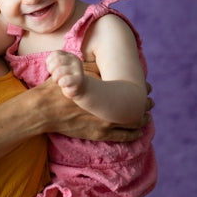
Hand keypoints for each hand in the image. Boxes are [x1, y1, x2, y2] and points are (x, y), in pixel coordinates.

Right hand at [34, 76, 153, 141]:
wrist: (46, 109)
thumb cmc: (60, 89)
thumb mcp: (77, 70)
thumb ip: (93, 67)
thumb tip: (103, 60)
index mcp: (107, 90)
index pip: (133, 89)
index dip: (143, 88)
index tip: (147, 87)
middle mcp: (111, 107)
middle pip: (137, 107)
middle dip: (145, 105)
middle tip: (150, 102)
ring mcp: (106, 122)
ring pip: (134, 123)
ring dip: (142, 120)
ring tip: (147, 118)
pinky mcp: (99, 134)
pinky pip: (124, 137)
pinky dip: (134, 134)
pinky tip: (138, 133)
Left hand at [46, 50, 84, 98]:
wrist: (80, 88)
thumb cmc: (66, 77)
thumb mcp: (60, 67)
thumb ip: (54, 63)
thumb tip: (48, 64)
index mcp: (69, 56)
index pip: (55, 54)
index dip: (50, 63)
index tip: (53, 69)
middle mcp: (75, 60)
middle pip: (56, 61)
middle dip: (51, 70)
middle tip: (55, 76)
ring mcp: (78, 69)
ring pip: (59, 71)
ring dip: (55, 78)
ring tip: (59, 81)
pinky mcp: (79, 80)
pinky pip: (64, 81)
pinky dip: (61, 84)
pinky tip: (64, 85)